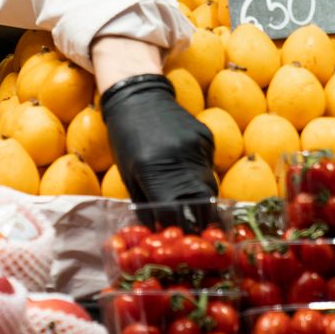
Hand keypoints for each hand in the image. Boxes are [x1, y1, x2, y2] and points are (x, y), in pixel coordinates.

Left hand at [101, 73, 216, 213]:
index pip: (176, 209)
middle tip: (193, 226)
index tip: (181, 237)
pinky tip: (186, 167)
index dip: (180, 226)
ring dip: (200, 196)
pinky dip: (200, 174)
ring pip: (209, 184)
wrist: (138, 96)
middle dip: (199, 218)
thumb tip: (161, 227)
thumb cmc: (125, 138)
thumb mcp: (128, 173)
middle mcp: (179, 158)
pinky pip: (209, 165)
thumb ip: (146, 201)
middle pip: (201, 201)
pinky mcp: (207, 138)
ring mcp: (197, 146)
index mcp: (153, 168)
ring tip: (188, 198)